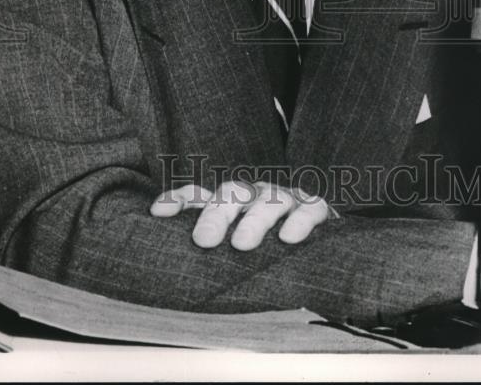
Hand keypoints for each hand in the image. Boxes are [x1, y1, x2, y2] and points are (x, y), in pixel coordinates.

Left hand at [150, 181, 331, 250]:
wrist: (321, 255)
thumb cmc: (268, 255)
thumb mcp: (235, 257)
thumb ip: (210, 264)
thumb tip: (168, 287)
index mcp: (230, 204)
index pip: (198, 196)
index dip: (178, 200)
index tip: (158, 214)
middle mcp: (254, 196)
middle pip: (232, 193)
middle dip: (216, 214)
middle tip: (204, 240)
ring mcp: (284, 199)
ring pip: (268, 200)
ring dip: (254, 220)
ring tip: (242, 244)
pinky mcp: (315, 209)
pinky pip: (308, 210)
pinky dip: (299, 221)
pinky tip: (289, 238)